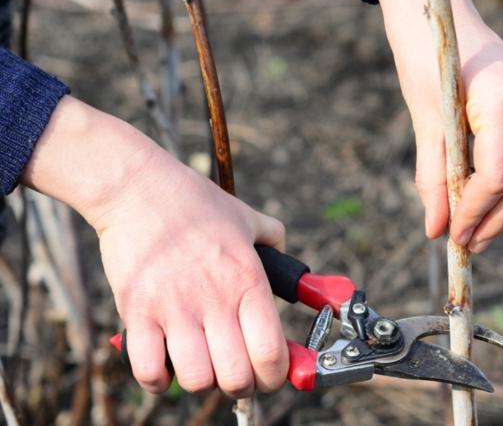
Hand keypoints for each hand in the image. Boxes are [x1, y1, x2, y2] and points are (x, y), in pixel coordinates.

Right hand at [24, 97, 288, 395]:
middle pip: (236, 377)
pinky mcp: (137, 311)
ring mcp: (174, 308)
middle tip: (235, 376)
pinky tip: (164, 366)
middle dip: (240, 387)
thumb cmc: (195, 203)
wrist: (139, 188)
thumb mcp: (247, 218)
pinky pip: (149, 370)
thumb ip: (274, 241)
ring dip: (200, 381)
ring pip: (196, 379)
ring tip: (199, 365)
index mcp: (248, 281)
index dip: (275, 376)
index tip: (270, 376)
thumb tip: (292, 261)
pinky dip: (158, 380)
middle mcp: (215, 299)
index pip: (271, 352)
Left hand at [371, 0, 502, 252]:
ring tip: (474, 231)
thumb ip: (432, 176)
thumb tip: (437, 229)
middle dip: (495, 220)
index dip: (475, 213)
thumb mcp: (424, 117)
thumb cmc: (425, 54)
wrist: (438, 9)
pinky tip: (483, 200)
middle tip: (467, 247)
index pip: (497, 175)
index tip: (453, 237)